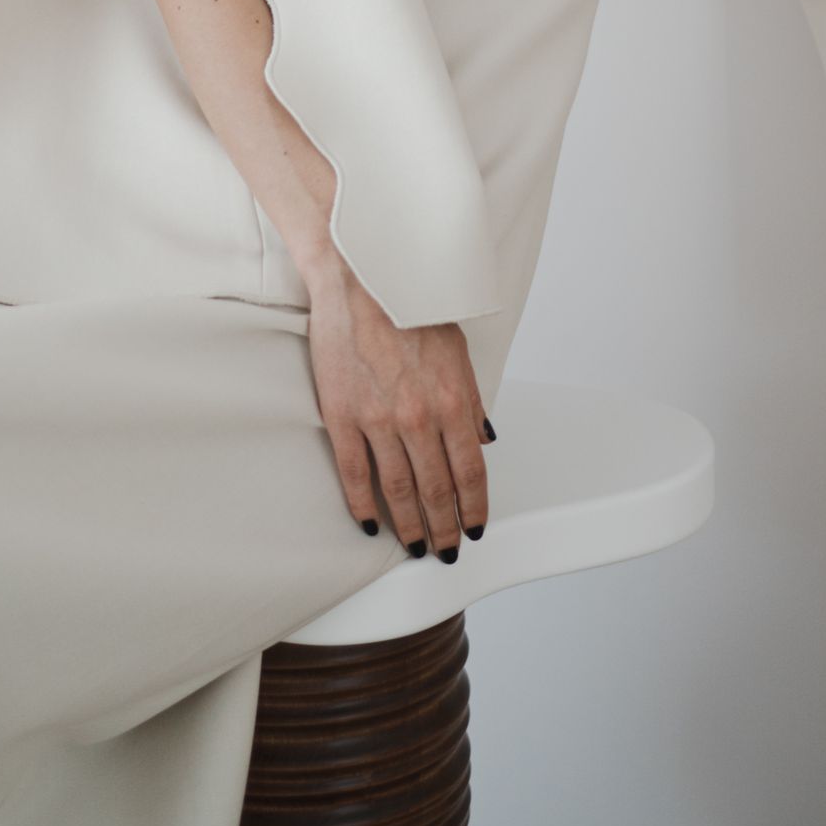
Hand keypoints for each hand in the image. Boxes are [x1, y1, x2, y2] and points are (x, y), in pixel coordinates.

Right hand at [304, 259, 490, 557]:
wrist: (359, 276)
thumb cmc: (408, 303)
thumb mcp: (457, 348)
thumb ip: (471, 399)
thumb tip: (483, 439)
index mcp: (452, 400)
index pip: (470, 472)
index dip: (474, 507)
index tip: (475, 527)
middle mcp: (419, 417)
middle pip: (436, 490)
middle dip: (445, 526)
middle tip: (447, 549)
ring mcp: (378, 420)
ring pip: (399, 490)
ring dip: (411, 526)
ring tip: (417, 546)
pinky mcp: (342, 416)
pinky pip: (355, 473)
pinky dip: (364, 504)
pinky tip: (371, 522)